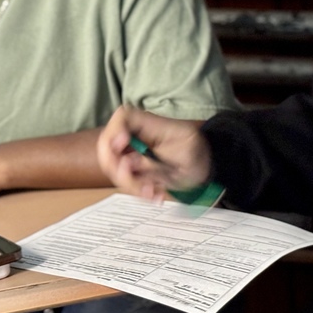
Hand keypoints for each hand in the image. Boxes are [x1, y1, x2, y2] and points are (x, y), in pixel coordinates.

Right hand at [97, 105, 211, 201]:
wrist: (203, 167)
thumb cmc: (196, 154)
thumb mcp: (182, 155)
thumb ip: (152, 160)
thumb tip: (125, 162)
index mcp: (150, 123)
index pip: (121, 118)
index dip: (114, 132)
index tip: (121, 148)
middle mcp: (135, 134)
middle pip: (108, 145)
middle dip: (119, 169)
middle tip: (139, 184)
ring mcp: (131, 150)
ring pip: (113, 166)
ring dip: (131, 184)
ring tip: (153, 192)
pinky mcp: (131, 165)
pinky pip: (123, 178)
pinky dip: (136, 190)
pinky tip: (154, 194)